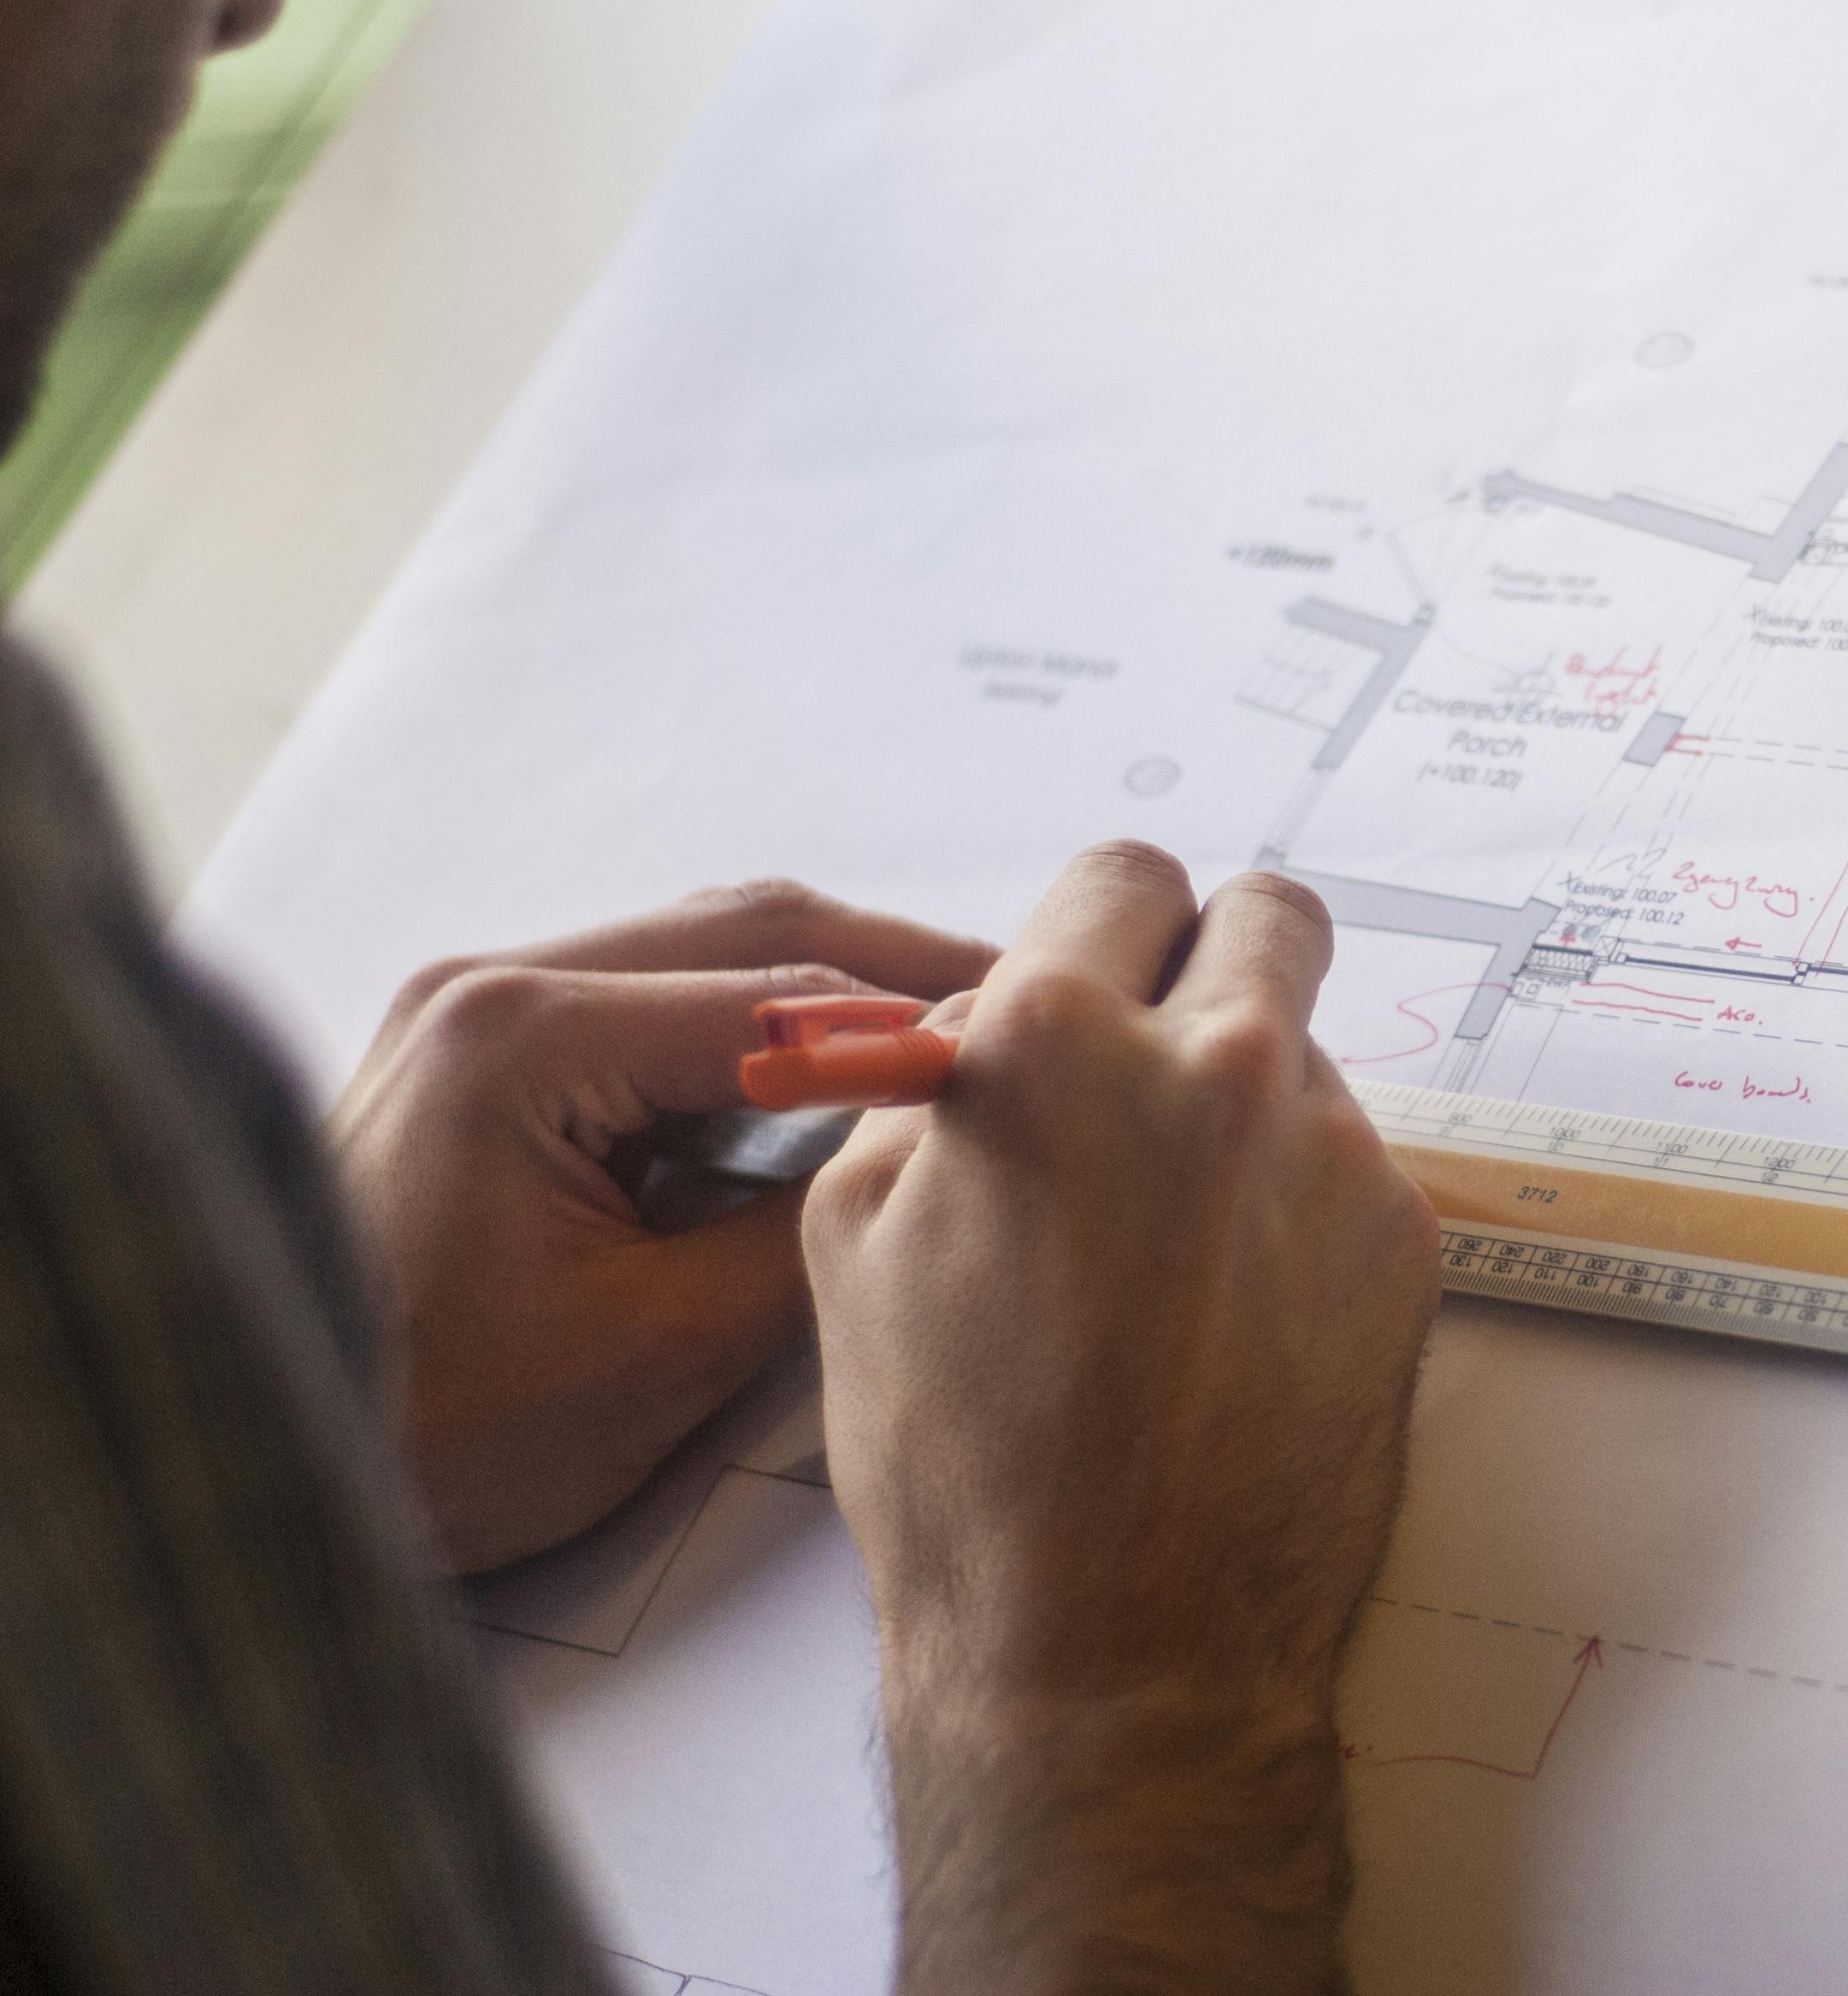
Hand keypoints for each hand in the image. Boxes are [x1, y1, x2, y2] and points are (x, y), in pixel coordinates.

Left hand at [331, 880, 997, 1572]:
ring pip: (711, 954)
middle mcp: (494, 989)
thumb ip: (806, 1233)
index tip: (1040, 1053)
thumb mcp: (657, 1354)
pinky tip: (842, 1083)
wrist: (266, 1458)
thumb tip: (931, 1155)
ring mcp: (481, 1010)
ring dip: (835, 995)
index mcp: (523, 1042)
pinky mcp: (487, 1052)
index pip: (784, 996)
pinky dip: (763, 1033)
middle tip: (1033, 1011)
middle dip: (903, 968)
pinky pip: (659, 1006)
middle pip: (754, 930)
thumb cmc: (434, 1434)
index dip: (926, 1026)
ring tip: (959, 1044)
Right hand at [804, 842, 1438, 1995]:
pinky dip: (1301, 1209)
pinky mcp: (1407, 1239)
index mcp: (1057, 1042)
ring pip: (1309, 1055)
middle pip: (1266, 913)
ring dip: (1251, 1106)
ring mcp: (1332, 1153)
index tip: (1097, 976)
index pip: (1121, 877)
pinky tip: (1237, 1316)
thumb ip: (935, 1079)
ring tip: (1178, 1251)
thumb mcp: (857, 1236)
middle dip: (1215, 960)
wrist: (1113, 1651)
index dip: (1098, 930)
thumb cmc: (965, 1466)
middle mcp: (1217, 1068)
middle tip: (1168, 1053)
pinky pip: (1351, 1168)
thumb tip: (1000, 1008)